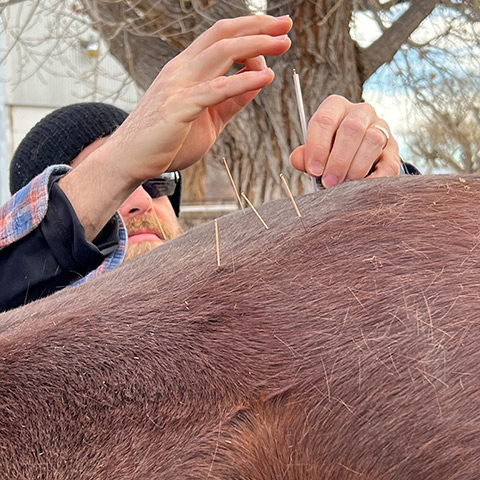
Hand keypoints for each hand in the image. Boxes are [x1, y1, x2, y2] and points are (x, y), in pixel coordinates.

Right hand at [109, 14, 292, 181]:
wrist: (130, 160)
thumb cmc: (167, 141)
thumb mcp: (208, 118)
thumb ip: (231, 100)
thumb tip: (257, 84)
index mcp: (187, 70)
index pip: (221, 39)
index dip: (250, 31)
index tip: (276, 34)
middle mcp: (182, 70)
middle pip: (223, 35)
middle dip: (257, 27)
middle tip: (286, 24)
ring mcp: (178, 86)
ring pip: (221, 53)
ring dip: (255, 45)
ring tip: (283, 43)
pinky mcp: (179, 108)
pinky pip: (215, 90)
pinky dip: (243, 81)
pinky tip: (266, 78)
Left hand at [289, 95, 400, 187]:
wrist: (359, 159)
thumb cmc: (330, 153)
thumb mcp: (315, 152)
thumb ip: (305, 156)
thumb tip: (297, 159)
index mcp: (336, 108)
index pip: (325, 119)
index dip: (318, 146)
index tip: (314, 171)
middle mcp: (361, 112)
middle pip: (352, 129)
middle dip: (338, 160)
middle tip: (328, 183)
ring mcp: (381, 128)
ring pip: (373, 141)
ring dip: (356, 168)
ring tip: (344, 186)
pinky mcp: (394, 150)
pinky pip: (389, 164)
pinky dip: (374, 179)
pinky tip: (361, 189)